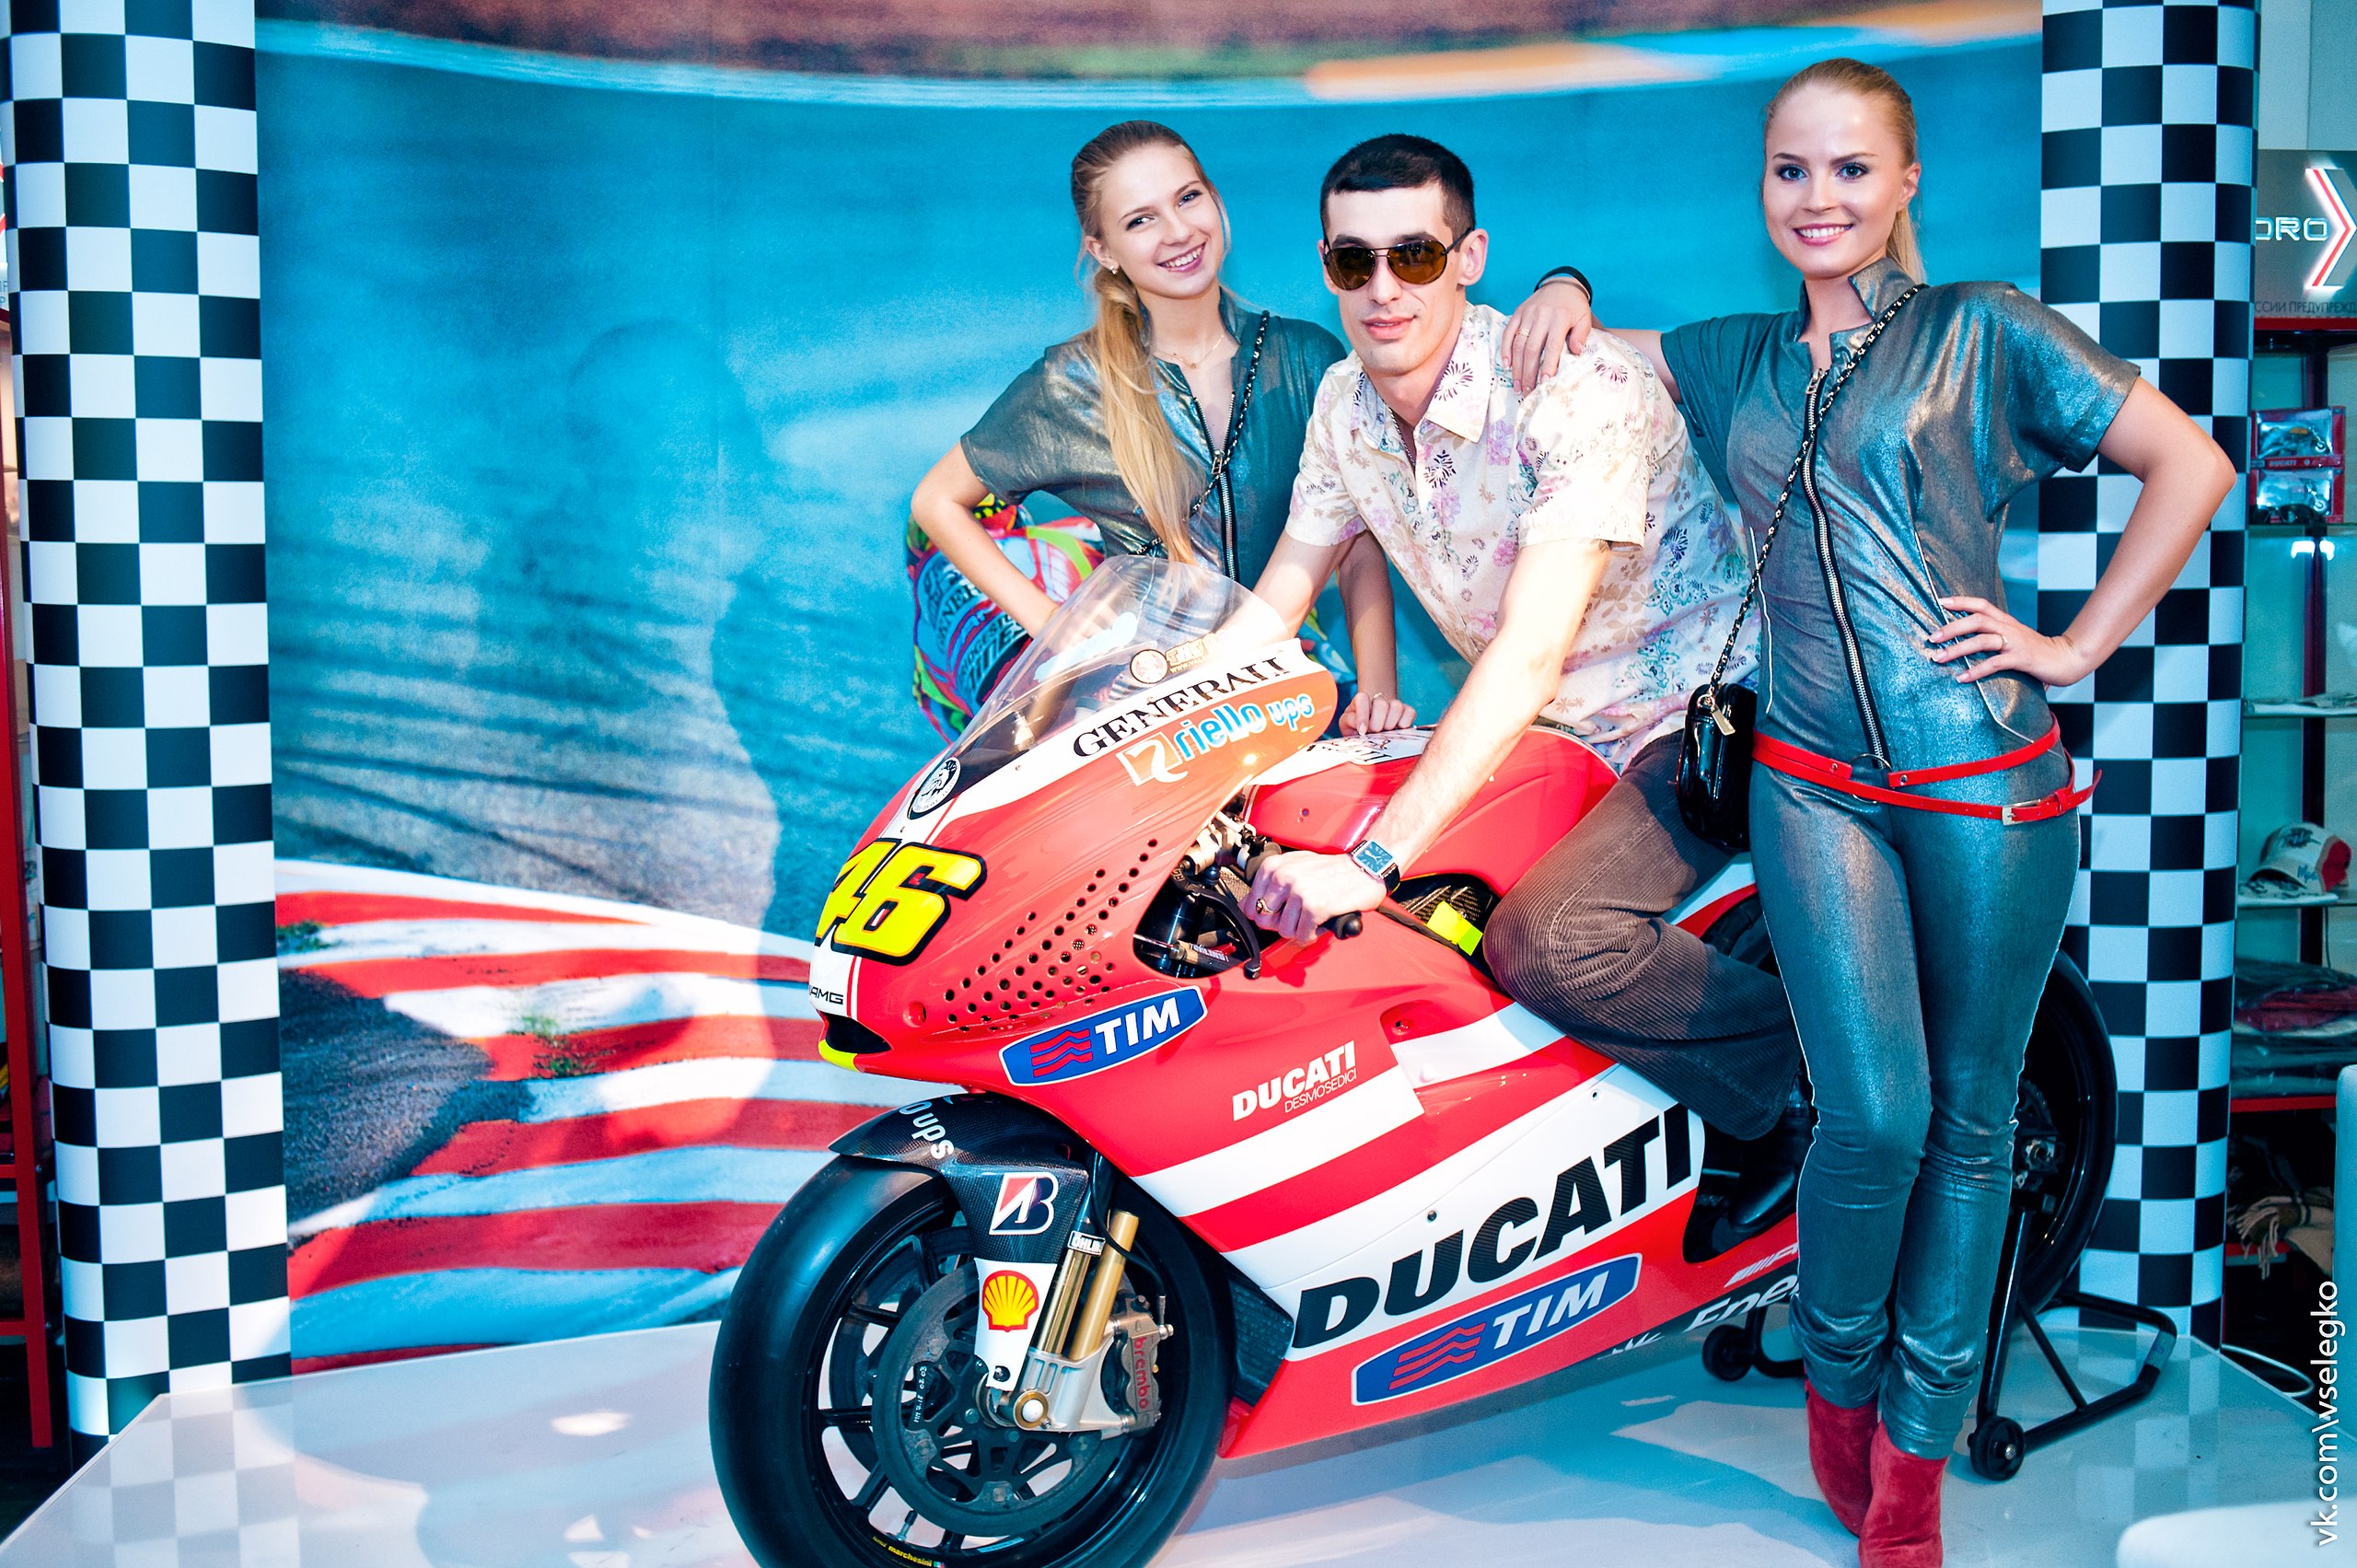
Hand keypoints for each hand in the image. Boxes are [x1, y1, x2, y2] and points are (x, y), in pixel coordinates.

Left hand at [1246, 850, 1385, 944]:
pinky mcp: (1315, 907)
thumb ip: (1271, 884)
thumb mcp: (1296, 867)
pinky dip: (1312, 935)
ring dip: (1299, 929)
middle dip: (1281, 924)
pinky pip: (1302, 936)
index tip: (1279, 913)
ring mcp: (1299, 891)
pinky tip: (1320, 922)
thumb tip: (1248, 906)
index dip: (1265, 915)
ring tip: (1312, 917)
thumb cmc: (1333, 869)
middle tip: (1298, 917)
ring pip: (1283, 931)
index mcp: (1274, 867)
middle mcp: (1283, 877)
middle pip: (1264, 920)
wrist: (1366, 868)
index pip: (1249, 906)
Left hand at [1339, 691, 1417, 735]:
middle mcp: (1377, 700)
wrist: (1370, 731)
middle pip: (1381, 704)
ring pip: (1396, 706)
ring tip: (1385, 732)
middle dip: (1377, 724)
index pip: (1362, 699)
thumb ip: (1350, 723)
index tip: (1362, 731)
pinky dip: (1405, 723)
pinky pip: (1410, 712)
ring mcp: (1393, 704)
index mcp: (1360, 701)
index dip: (1363, 715)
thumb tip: (1361, 728)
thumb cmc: (1356, 729)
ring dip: (1390, 723)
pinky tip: (1397, 731)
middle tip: (1374, 733)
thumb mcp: (1347, 727)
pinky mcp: (1406, 711)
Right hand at [1505, 278, 1594, 394]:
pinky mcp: (1518, 313)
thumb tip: (1576, 352)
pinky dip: (1506, 349)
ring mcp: (1528, 314)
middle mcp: (1541, 316)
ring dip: (1517, 367)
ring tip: (1518, 384)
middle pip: (1532, 349)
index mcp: (1560, 318)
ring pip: (1518, 344)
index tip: (1545, 382)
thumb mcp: (1584, 317)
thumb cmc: (1574, 306)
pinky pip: (1508, 332)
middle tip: (1528, 391)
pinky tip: (1507, 365)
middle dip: (1529, 373)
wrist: (1561, 285)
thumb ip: (1581, 335)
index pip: (1552, 346)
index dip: (1548, 365)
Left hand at [1926, 596, 2094, 687]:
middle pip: (1977, 620)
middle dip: (1952, 627)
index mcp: (2006, 621)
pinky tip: (1962, 678)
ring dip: (1957, 649)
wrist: (2067, 658)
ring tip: (1938, 658)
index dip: (1961, 601)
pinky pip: (1994, 664)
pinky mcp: (2022, 659)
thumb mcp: (2014, 638)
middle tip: (1932, 638)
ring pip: (1982, 641)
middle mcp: (2009, 628)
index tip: (1940, 602)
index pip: (1981, 605)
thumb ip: (1995, 637)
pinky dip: (1976, 670)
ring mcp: (2015, 643)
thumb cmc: (2037, 651)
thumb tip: (1967, 642)